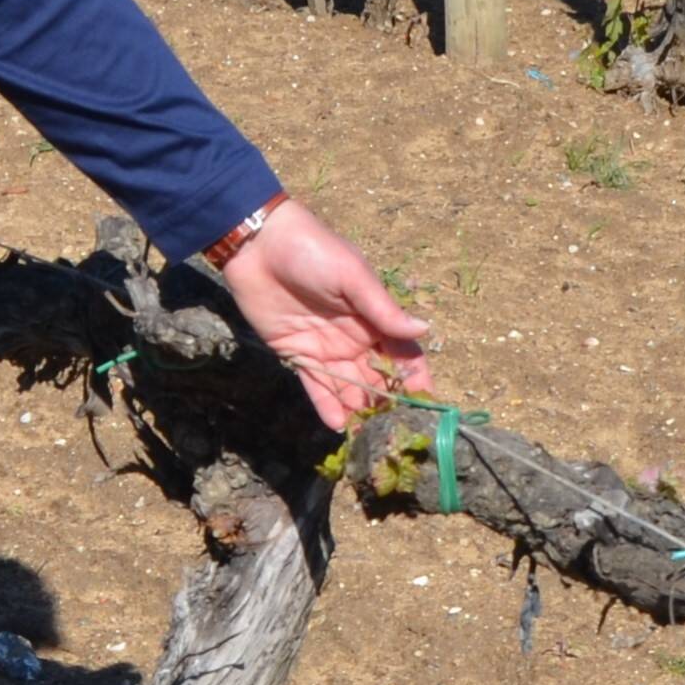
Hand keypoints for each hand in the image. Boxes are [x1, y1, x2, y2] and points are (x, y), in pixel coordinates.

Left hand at [214, 195, 432, 430]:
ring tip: (369, 438)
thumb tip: (425, 330)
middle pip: (377, 377)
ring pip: (349, 387)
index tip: (425, 405)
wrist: (258, 246)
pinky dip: (327, 406)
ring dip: (359, 410)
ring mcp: (326, 349)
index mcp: (374, 317)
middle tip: (395, 432)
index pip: (403, 354)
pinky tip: (338, 427)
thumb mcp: (353, 277)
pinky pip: (316, 386)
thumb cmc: (314, 252)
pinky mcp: (296, 355)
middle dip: (387, 403)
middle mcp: (355, 337)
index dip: (415, 379)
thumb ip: (384, 310)